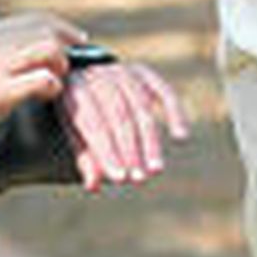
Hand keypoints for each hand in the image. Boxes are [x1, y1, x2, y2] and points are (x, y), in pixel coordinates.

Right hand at [0, 12, 82, 157]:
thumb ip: (8, 52)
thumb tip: (48, 50)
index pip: (38, 19)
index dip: (65, 29)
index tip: (79, 42)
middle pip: (49, 33)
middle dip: (67, 50)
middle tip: (66, 70)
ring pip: (50, 50)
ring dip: (61, 66)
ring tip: (55, 82)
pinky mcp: (0, 92)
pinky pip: (43, 79)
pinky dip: (52, 86)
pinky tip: (45, 96)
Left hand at [59, 62, 190, 191]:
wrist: (86, 77)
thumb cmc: (80, 114)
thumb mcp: (75, 133)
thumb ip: (85, 157)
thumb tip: (93, 186)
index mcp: (74, 88)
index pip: (94, 123)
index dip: (107, 152)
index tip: (120, 178)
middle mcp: (99, 74)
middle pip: (119, 114)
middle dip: (130, 149)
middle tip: (139, 178)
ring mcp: (123, 71)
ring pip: (142, 106)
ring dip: (150, 140)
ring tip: (155, 169)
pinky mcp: (144, 72)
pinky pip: (164, 92)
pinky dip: (175, 113)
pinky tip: (181, 137)